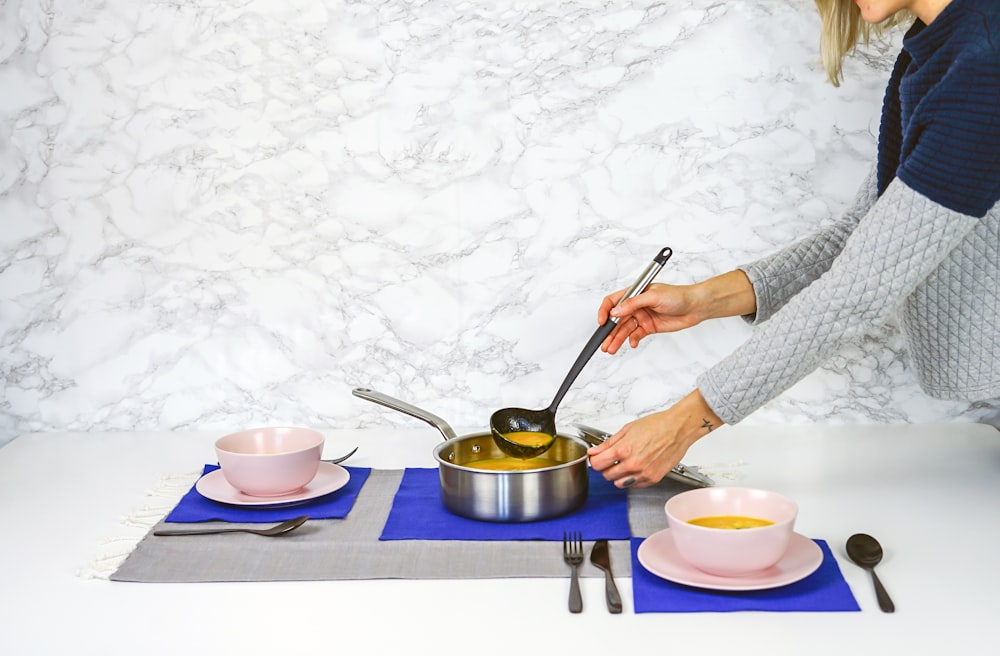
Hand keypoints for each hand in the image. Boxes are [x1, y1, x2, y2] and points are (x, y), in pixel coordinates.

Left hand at [587, 390, 722, 488]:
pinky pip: (634, 486)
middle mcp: (633, 464)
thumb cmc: (657, 425)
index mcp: (624, 450)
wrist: (678, 428)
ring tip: (623, 464)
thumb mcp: (627, 429)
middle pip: (606, 475)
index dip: (595, 460)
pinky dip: (631, 480)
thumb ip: (608, 443)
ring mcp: (643, 473)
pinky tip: (635, 468)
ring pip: (619, 484)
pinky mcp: (653, 479)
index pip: (597, 464)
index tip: (597, 457)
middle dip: (606, 467)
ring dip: (617, 476)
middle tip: (611, 459)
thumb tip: (594, 451)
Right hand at [597, 270, 755, 354]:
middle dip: (609, 332)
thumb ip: (633, 304)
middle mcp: (636, 305)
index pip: (613, 302)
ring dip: (617, 339)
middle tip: (604, 343)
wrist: (695, 307)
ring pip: (624, 330)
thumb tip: (616, 311)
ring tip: (611, 349)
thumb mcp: (653, 296)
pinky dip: (632, 340)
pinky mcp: (649, 327)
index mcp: (634, 293)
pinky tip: (632, 344)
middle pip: (616, 319)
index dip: (605, 311)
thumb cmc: (678, 295)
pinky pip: (636, 335)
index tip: (602, 322)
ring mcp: (642, 317)